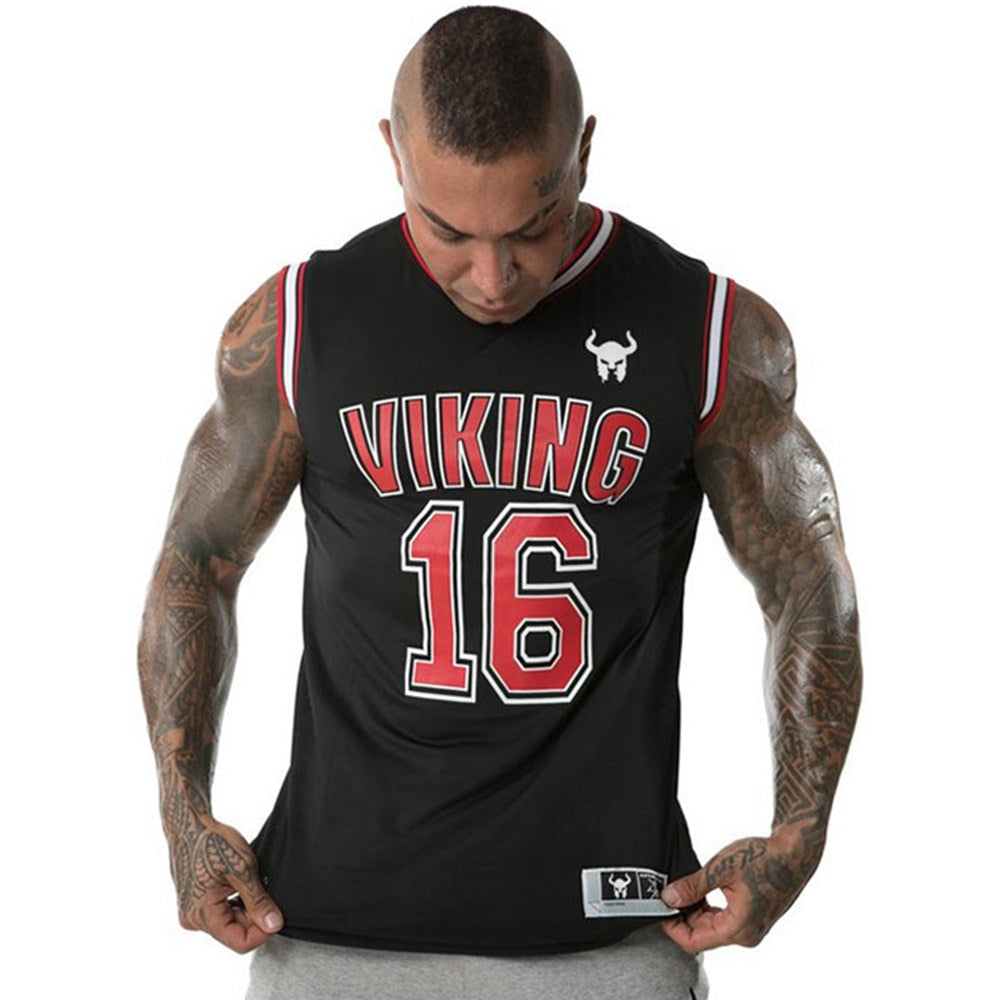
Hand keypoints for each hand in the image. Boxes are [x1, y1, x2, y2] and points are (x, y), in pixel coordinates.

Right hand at [168, 814, 283, 953]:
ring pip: (230, 922)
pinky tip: (241, 882)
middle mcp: (193, 919)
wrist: (190, 823)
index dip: (263, 930)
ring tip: (251, 882)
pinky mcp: (195, 901)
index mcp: (202, 916)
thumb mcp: (243, 870)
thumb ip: (258, 901)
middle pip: (235, 932)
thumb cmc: (213, 842)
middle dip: (255, 916)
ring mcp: (192, 910)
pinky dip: (235, 902)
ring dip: (246, 908)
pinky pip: (221, 911)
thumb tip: (274, 924)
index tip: (277, 912)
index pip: (240, 942)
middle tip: (266, 890)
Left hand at [660, 823, 822, 951]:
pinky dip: (709, 909)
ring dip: (696, 911)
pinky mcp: (754, 918)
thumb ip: (692, 887)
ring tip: (683, 888)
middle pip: (702, 936)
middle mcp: (746, 935)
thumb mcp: (720, 869)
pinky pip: (724, 921)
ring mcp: (752, 928)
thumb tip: (668, 898)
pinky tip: (701, 890)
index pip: (694, 942)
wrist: (793, 852)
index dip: (672, 928)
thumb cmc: (762, 858)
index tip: (659, 909)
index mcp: (738, 929)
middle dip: (683, 916)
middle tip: (668, 893)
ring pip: (713, 928)